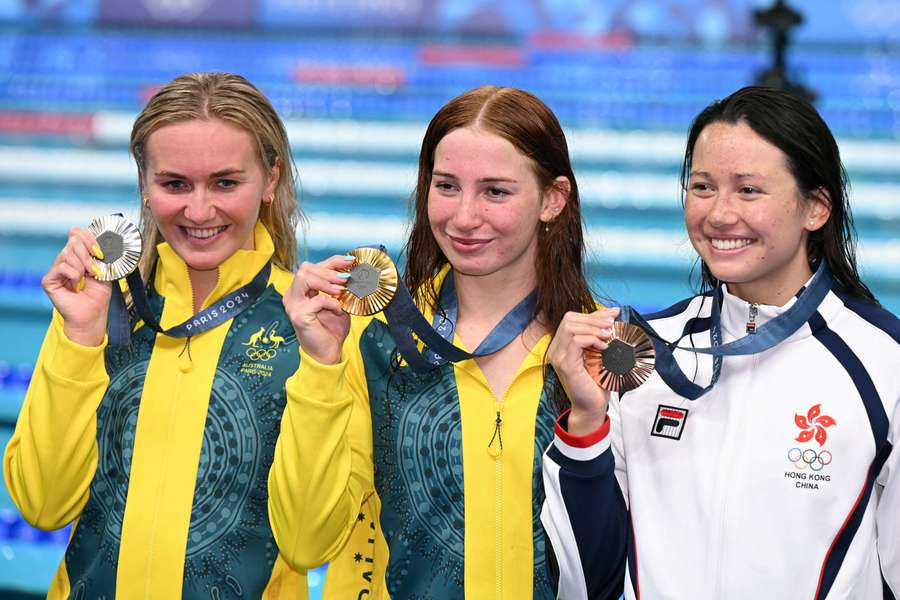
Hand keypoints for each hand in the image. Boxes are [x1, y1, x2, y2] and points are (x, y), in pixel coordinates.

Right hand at [42, 227, 111, 346]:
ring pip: (67, 253)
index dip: (89, 237)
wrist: (93, 314)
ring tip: (88, 277)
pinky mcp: (49, 280)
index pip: (77, 234)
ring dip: (83, 265)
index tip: (100, 250)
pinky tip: (76, 283)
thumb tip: (99, 239)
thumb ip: (100, 255)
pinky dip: (73, 274)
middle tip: (95, 269)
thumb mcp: (104, 270)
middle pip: (73, 242)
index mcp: (78, 255)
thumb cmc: (98, 295)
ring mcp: (56, 269)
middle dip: (88, 253)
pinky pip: (62, 266)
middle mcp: (65, 260)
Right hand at [283, 255, 353, 364]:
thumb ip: (338, 286)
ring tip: (341, 290)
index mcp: (300, 290)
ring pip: (304, 278)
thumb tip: (351, 270)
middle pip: (305, 269)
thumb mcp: (337, 302)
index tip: (349, 261)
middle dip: (329, 271)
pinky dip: (331, 302)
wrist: (328, 352)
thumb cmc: (331, 328)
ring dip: (327, 282)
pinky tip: (338, 309)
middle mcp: (292, 296)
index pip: (312, 267)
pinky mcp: (299, 316)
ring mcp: (293, 305)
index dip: (331, 261)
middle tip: (346, 278)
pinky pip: (316, 301)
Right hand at [547, 307, 619, 435]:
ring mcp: (558, 357)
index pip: (571, 318)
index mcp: (561, 345)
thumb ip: (601, 333)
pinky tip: (604, 347)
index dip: (592, 315)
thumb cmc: (596, 382)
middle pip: (569, 319)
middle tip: (612, 325)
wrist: (592, 406)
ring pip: (571, 327)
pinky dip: (591, 339)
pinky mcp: (565, 364)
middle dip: (594, 319)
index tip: (612, 316)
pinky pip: (575, 341)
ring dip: (593, 328)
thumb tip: (613, 311)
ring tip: (609, 336)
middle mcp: (555, 349)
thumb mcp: (600, 352)